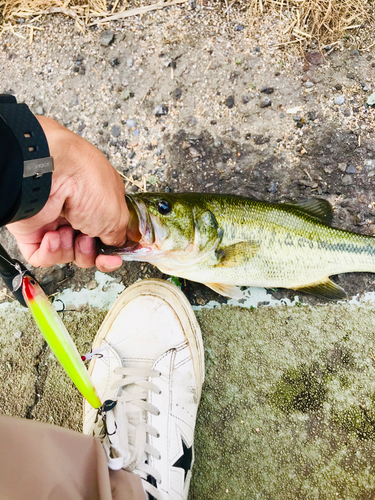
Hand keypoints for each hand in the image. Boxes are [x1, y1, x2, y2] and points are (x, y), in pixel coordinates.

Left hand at [7, 117, 127, 271]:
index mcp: (98, 205)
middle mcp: (76, 212)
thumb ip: (119, 238)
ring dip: (69, 249)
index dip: (109, 252)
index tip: (113, 259)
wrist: (53, 173)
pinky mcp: (32, 230)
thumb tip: (115, 248)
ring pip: (65, 254)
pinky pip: (41, 256)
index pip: (104, 237)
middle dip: (89, 252)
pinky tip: (52, 236)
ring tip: (67, 232)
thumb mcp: (117, 216)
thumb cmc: (88, 185)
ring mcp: (53, 221)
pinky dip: (49, 252)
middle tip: (87, 240)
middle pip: (86, 249)